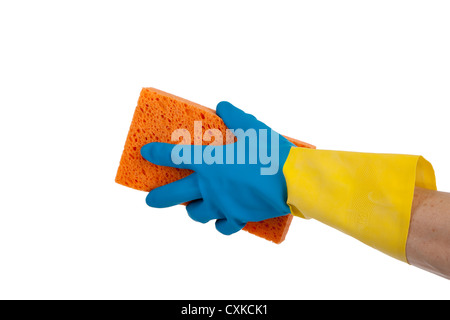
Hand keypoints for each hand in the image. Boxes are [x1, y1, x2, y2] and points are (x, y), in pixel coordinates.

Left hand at [140, 101, 293, 234]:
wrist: (293, 182)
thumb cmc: (272, 153)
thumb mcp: (253, 128)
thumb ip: (235, 117)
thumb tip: (222, 105)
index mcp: (210, 162)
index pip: (175, 156)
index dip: (157, 153)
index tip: (145, 152)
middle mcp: (210, 186)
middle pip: (174, 195)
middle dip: (158, 197)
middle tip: (149, 199)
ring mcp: (222, 204)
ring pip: (196, 213)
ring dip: (192, 210)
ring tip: (192, 207)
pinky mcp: (238, 217)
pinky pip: (223, 227)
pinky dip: (220, 224)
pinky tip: (221, 221)